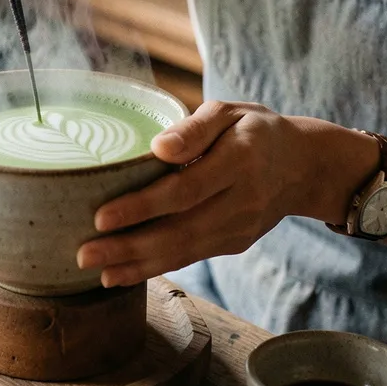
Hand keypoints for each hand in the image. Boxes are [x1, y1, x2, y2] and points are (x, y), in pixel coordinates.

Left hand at [76, 101, 309, 287]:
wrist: (303, 165)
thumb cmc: (255, 130)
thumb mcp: (230, 111)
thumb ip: (195, 127)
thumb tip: (158, 148)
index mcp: (240, 160)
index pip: (185, 189)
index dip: (143, 207)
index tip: (101, 217)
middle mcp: (243, 200)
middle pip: (180, 229)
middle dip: (129, 246)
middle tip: (84, 254)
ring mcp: (240, 227)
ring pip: (185, 250)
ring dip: (137, 265)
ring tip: (96, 271)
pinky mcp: (235, 243)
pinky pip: (191, 256)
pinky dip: (156, 267)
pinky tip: (123, 273)